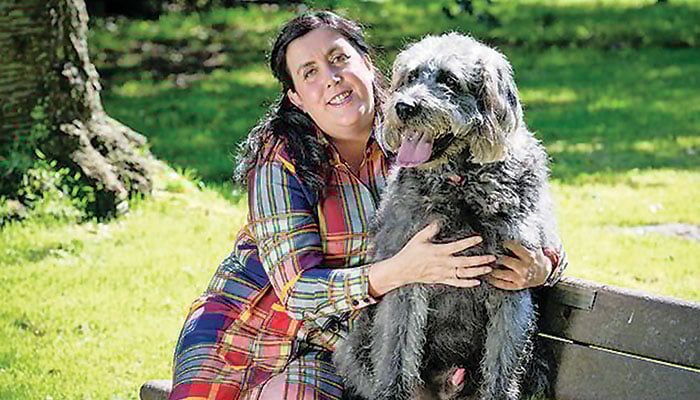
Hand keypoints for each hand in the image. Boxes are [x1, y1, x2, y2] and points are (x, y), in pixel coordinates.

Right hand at [368, 222, 494, 296]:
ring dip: (477, 271)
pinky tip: (477, 282)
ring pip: (464, 274)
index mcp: (439, 251)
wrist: (403, 270)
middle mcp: (443, 263)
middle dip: (480, 260)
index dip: (469, 242)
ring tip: (488, 269)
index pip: (458, 246)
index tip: (480, 239)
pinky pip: (457, 283)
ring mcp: (443, 273)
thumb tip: (438, 222)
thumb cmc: (410, 253)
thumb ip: (430, 230)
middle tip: (492, 257)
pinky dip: (467, 283)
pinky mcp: (441, 280)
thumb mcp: (419, 238)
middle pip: (465, 262)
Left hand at [487, 241, 551, 289]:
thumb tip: (515, 232)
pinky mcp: (517, 286)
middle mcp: (524, 268)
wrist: (543, 274)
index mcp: (529, 257)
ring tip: (487, 266)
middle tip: (492, 256)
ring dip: (493, 270)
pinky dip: (494, 281)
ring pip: (502, 274)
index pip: (514, 248)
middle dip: (497, 257)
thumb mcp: (535, 249)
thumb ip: (526, 243)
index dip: (507, 244)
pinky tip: (489, 277)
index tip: (503, 243)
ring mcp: (520, 278)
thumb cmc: (536, 259)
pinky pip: (503, 284)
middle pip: (505, 260)